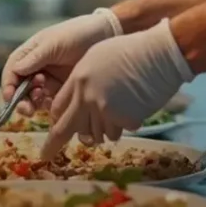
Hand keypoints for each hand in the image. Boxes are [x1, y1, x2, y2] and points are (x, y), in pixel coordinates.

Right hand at [2, 8, 122, 114]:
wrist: (105, 36)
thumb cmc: (77, 34)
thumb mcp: (54, 43)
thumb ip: (35, 58)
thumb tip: (16, 70)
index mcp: (29, 54)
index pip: (12, 72)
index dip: (9, 85)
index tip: (10, 97)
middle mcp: (36, 69)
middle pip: (20, 90)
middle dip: (21, 100)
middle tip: (28, 108)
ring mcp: (49, 81)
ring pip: (34, 99)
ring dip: (34, 104)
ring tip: (43, 98)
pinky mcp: (63, 91)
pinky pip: (51, 104)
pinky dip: (50, 107)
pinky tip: (56, 103)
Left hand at [40, 19, 194, 159]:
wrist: (160, 55)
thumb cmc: (131, 49)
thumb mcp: (96, 57)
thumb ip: (82, 80)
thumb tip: (76, 101)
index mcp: (78, 79)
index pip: (57, 108)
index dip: (56, 120)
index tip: (55, 127)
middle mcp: (87, 97)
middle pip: (64, 129)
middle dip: (53, 145)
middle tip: (45, 156)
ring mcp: (106, 110)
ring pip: (95, 135)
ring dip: (103, 129)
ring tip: (117, 112)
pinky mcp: (124, 120)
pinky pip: (118, 132)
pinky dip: (123, 126)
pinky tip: (132, 109)